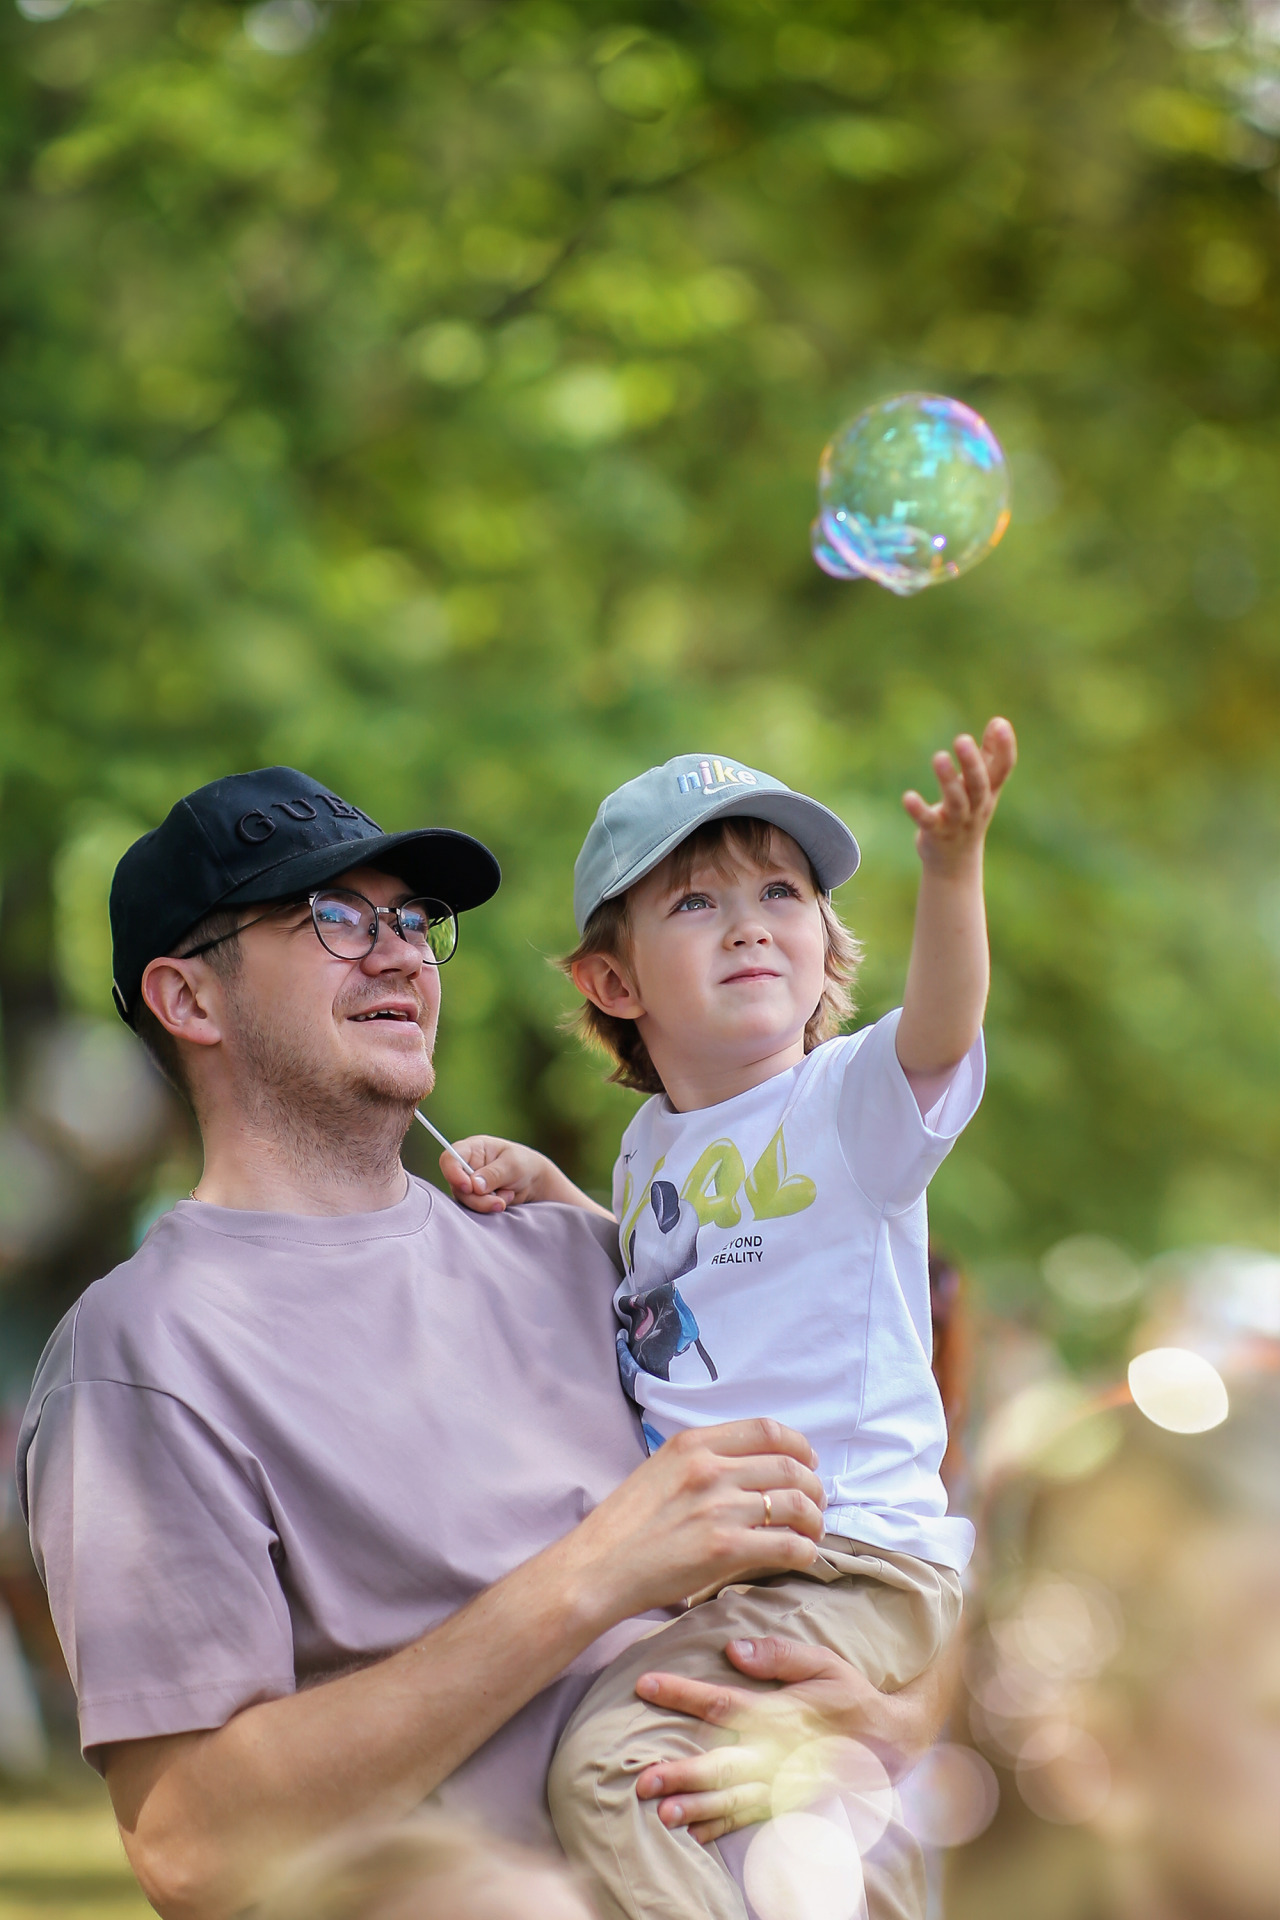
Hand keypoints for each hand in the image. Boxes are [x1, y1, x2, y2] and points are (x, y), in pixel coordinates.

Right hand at [441, 1136, 558, 1212]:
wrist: (535, 1182)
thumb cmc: (523, 1164)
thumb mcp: (513, 1165)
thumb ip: (493, 1174)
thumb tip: (474, 1186)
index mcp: (472, 1149)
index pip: (449, 1158)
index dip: (452, 1173)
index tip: (467, 1187)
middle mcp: (466, 1167)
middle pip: (457, 1185)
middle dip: (477, 1197)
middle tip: (498, 1201)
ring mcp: (469, 1185)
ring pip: (465, 1200)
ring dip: (486, 1204)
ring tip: (507, 1198)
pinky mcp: (475, 1199)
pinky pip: (474, 1209)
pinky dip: (490, 1208)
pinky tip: (505, 1201)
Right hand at [568, 1421, 826, 1620]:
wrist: (598, 1567)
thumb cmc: (625, 1525)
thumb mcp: (660, 1469)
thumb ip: (702, 1461)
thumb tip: (750, 1466)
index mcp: (694, 1443)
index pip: (767, 1430)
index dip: (799, 1446)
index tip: (807, 1462)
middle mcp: (711, 1468)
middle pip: (790, 1466)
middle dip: (814, 1486)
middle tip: (815, 1504)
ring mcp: (720, 1508)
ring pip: (796, 1504)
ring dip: (814, 1520)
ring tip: (810, 1532)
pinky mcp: (725, 1549)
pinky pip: (788, 1545)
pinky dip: (804, 1550)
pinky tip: (800, 1556)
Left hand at [632, 1634, 956, 1843]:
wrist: (890, 1742)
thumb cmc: (849, 1694)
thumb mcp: (823, 1661)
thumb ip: (778, 1654)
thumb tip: (733, 1649)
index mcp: (781, 1713)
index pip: (723, 1702)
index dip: (682, 1694)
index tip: (645, 1685)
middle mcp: (778, 1753)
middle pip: (723, 1763)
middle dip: (683, 1773)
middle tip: (645, 1781)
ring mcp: (783, 1783)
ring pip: (733, 1799)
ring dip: (697, 1807)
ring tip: (663, 1814)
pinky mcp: (788, 1802)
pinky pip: (751, 1818)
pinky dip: (722, 1827)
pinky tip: (694, 1832)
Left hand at [902, 715, 1015, 873]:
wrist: (955, 863)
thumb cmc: (970, 814)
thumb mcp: (983, 786)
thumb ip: (990, 755)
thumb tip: (1000, 721)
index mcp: (989, 792)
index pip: (1003, 769)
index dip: (1005, 748)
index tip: (1000, 724)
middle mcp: (977, 807)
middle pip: (979, 785)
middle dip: (972, 763)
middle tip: (962, 739)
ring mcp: (957, 822)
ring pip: (956, 801)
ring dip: (948, 780)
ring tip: (939, 757)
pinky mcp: (936, 833)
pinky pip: (928, 821)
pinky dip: (918, 810)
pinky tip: (908, 797)